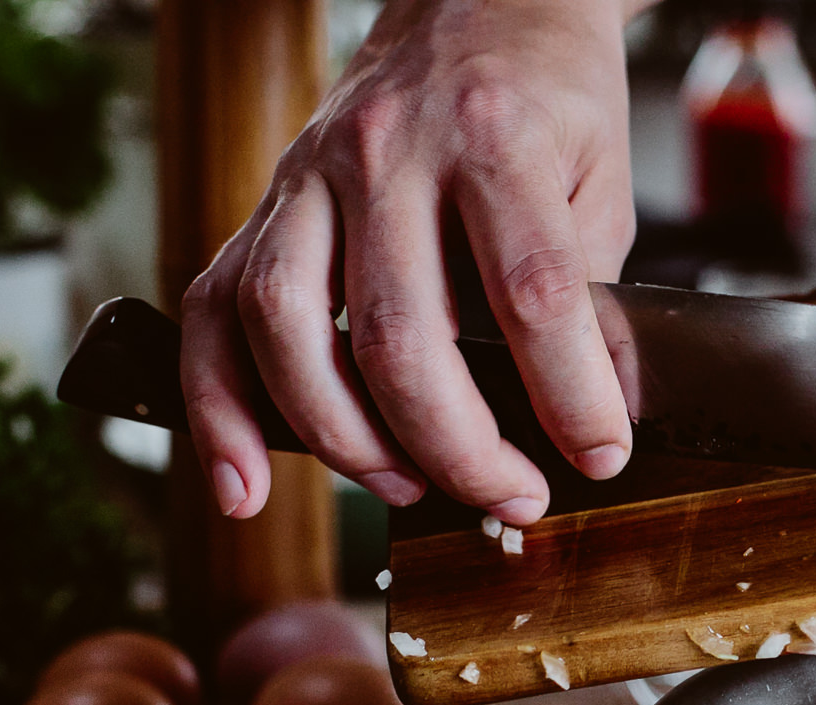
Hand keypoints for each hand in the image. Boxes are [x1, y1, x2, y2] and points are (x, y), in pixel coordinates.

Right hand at [180, 0, 648, 525]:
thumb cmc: (547, 97)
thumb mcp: (599, 179)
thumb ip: (586, 290)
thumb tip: (575, 417)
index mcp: (493, 138)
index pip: (529, 292)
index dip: (568, 393)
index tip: (599, 455)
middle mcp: (387, 153)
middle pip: (401, 333)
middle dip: (459, 446)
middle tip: (514, 496)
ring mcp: (311, 177)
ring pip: (291, 328)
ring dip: (347, 439)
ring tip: (409, 489)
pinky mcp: (267, 204)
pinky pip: (216, 312)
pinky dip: (219, 409)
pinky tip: (245, 483)